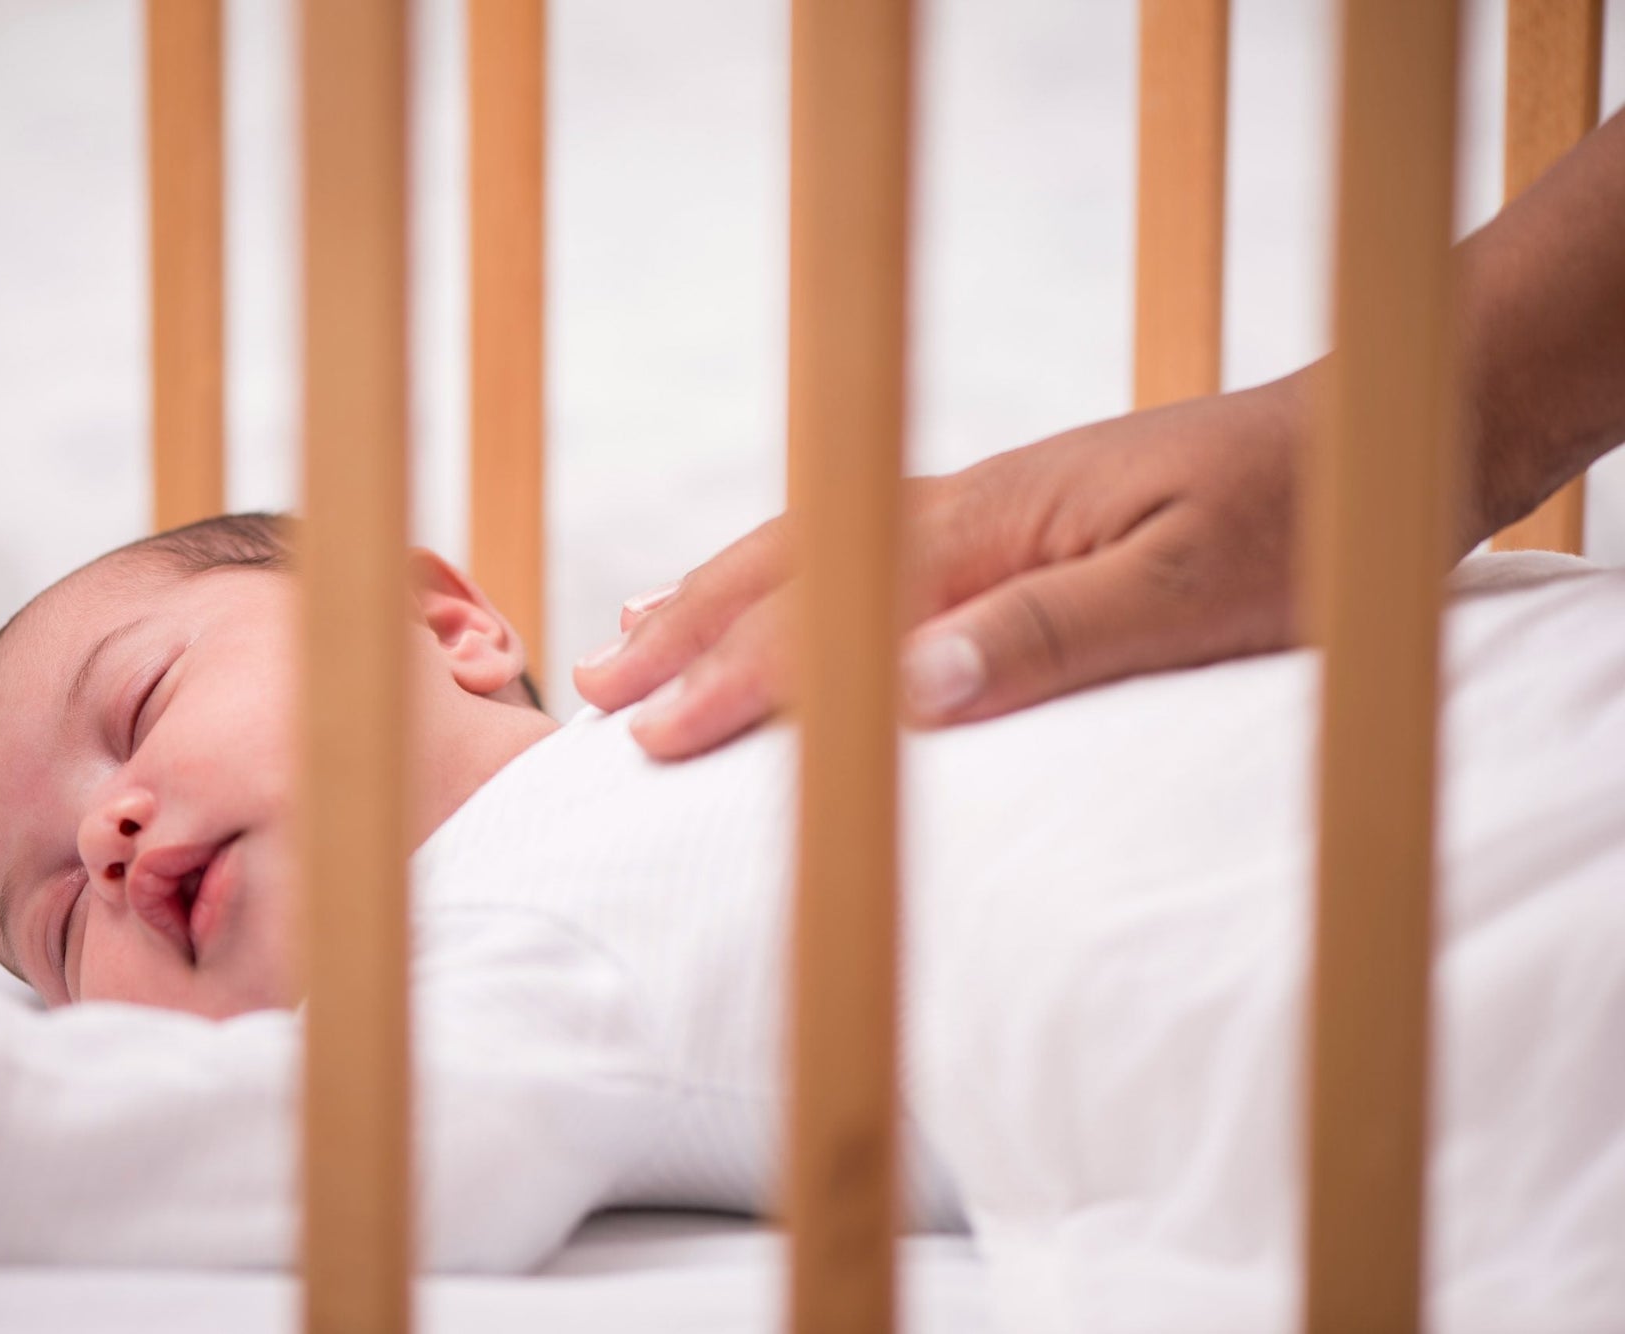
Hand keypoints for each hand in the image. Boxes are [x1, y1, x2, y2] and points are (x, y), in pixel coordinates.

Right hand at [575, 375, 1318, 758]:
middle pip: (793, 570)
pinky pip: (861, 545)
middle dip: (689, 637)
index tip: (655, 744)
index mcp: (994, 530)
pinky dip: (789, 575)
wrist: (1370, 444)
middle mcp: (967, 508)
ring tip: (632, 642)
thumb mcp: (1193, 592)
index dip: (737, 682)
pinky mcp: (1007, 520)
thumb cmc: (1297, 529)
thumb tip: (912, 685)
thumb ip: (1056, 635)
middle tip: (597, 695)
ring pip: (813, 551)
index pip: (833, 617)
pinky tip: (770, 593)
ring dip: (714, 601)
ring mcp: (982, 507)